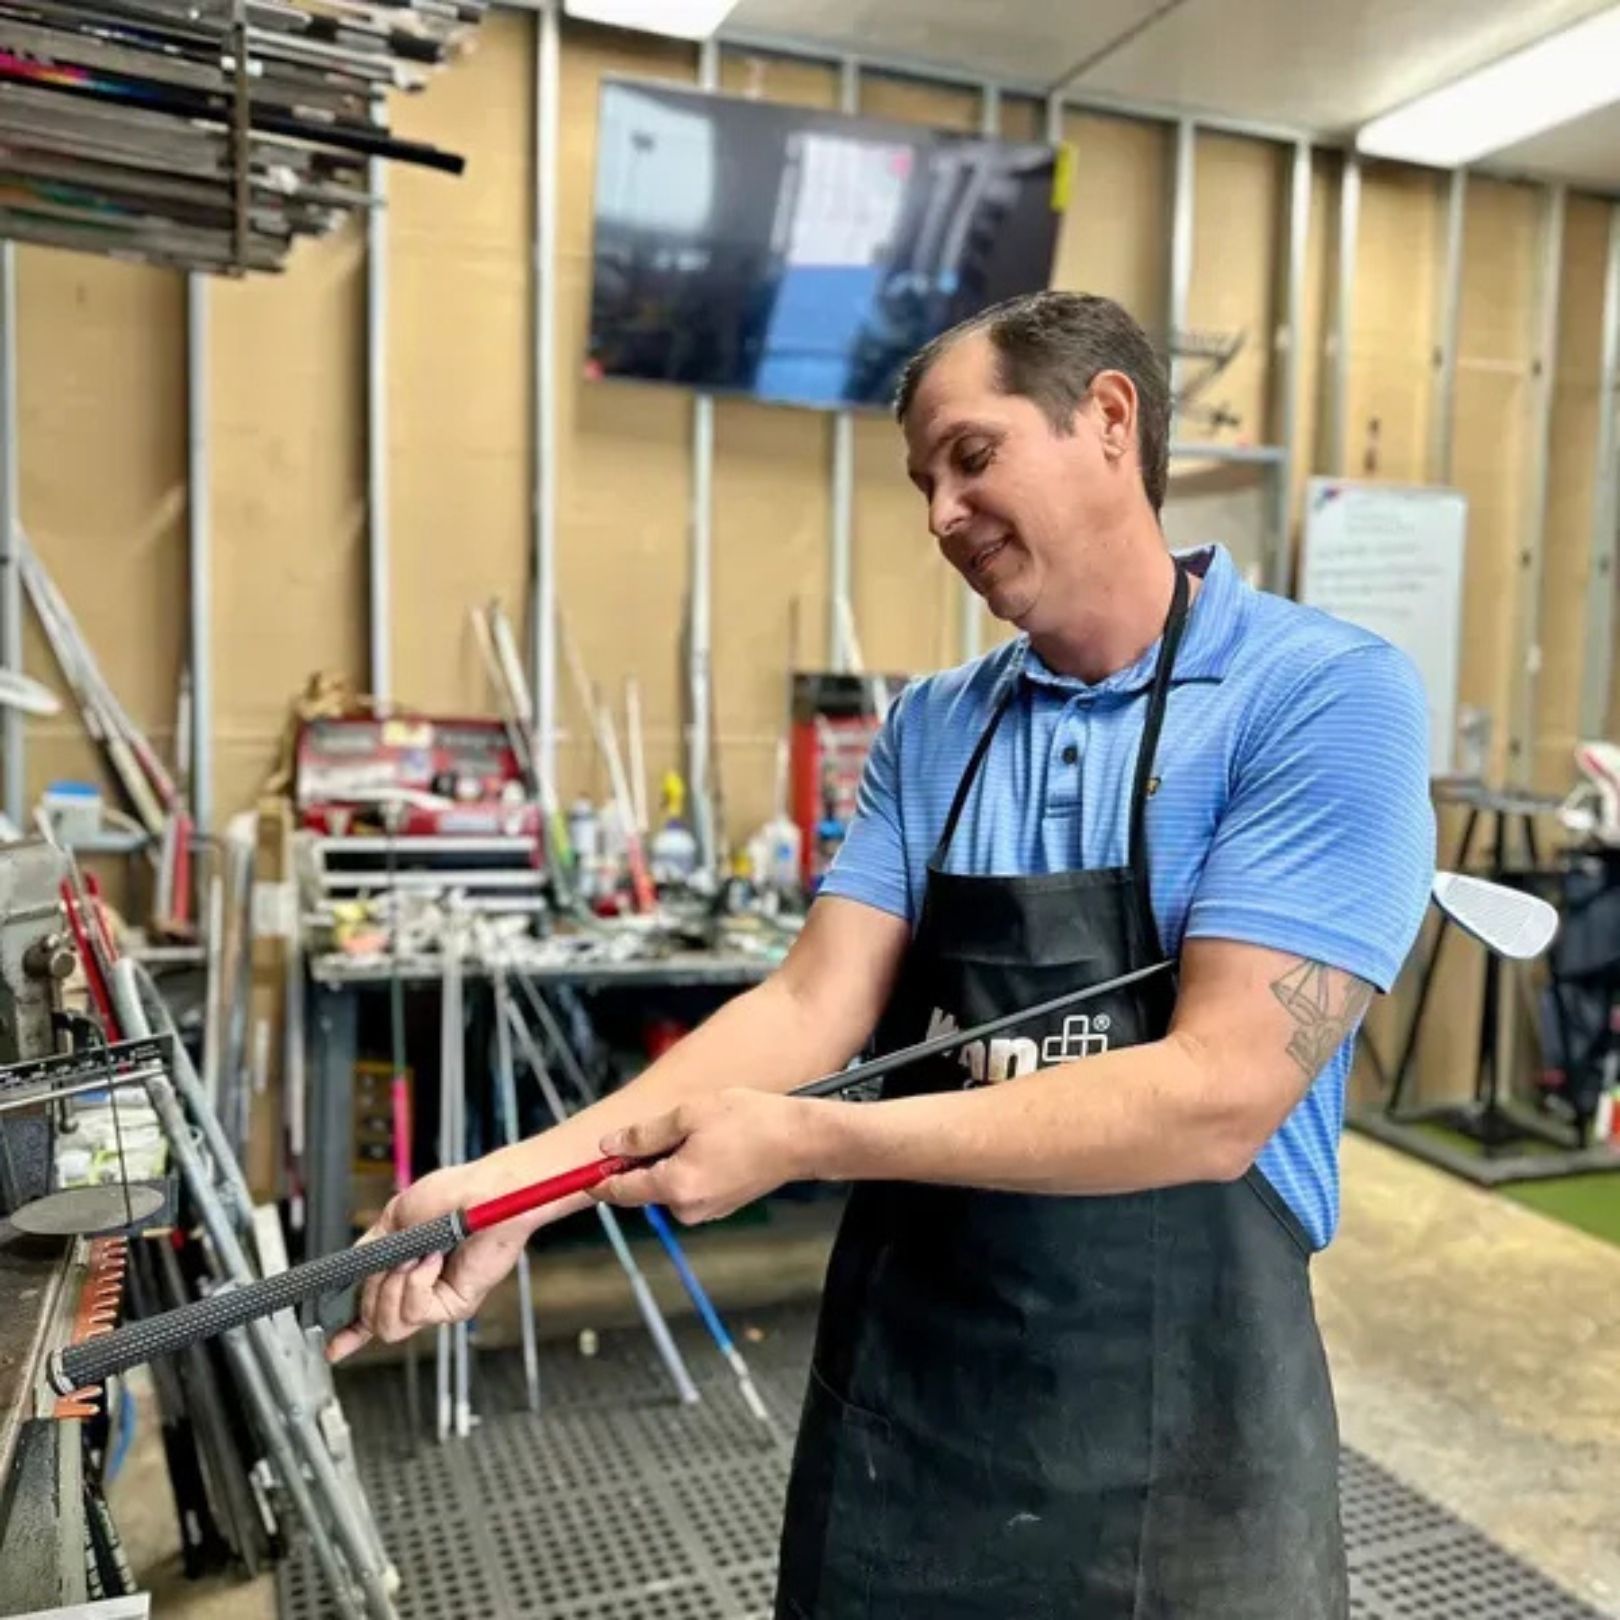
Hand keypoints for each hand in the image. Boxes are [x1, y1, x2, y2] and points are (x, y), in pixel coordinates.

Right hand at [326, 1163, 527, 1362]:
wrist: (486, 1193)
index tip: (331, 1342)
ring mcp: (436, 1300)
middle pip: (373, 1321)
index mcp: (399, 1271)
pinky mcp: (455, 1305)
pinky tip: (431, 1260)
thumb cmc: (453, 1194)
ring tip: (412, 1257)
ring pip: (390, 1323)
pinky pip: (417, 1310)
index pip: (368, 1314)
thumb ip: (371, 1249)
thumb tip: (351, 1274)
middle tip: (390, 1260)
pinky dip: (417, 1282)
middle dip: (371, 1289)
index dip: (348, 1332)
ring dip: (393, 1287)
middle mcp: (417, 1291)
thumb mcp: (396, 1216)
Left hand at [591, 1089, 827, 1223]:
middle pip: (644, 1187)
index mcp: (675, 1187)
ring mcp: (707, 1210)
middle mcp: (688, 1207)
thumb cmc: (750, 1122)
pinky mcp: (722, 1205)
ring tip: (700, 1130)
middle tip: (666, 1126)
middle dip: (644, 1160)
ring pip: (669, 1185)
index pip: (620, 1191)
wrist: (800, 1139)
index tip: (582, 1171)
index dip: (598, 1180)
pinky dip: (690, 1167)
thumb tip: (609, 1146)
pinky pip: (690, 1186)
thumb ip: (643, 1134)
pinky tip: (714, 1142)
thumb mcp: (689, 1115)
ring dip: (671, 1160)